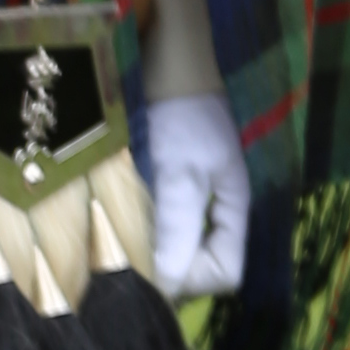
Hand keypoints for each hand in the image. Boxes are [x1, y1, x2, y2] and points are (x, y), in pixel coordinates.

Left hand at [135, 91, 248, 297]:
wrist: (164, 66)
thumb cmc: (178, 111)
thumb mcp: (179, 167)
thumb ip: (178, 223)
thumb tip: (167, 284)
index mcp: (232, 208)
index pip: (225, 272)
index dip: (192, 277)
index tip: (154, 261)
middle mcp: (214, 213)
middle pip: (197, 267)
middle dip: (165, 267)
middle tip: (127, 251)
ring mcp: (192, 204)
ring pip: (175, 253)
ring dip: (148, 252)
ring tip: (118, 237)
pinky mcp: (166, 194)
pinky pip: (158, 232)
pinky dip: (138, 234)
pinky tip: (117, 221)